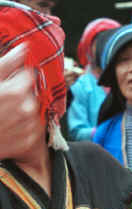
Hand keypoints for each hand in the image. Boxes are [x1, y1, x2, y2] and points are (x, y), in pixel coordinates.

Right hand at [0, 44, 41, 159]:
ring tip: (3, 113)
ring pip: (32, 111)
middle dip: (20, 93)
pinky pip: (32, 130)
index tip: (7, 80)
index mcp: (18, 90)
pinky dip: (23, 127)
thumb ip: (8, 62)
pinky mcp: (27, 142)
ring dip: (22, 109)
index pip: (29, 74)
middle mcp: (28, 109)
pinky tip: (8, 125)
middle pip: (31, 93)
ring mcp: (28, 127)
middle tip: (2, 99)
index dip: (17, 75)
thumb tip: (25, 47)